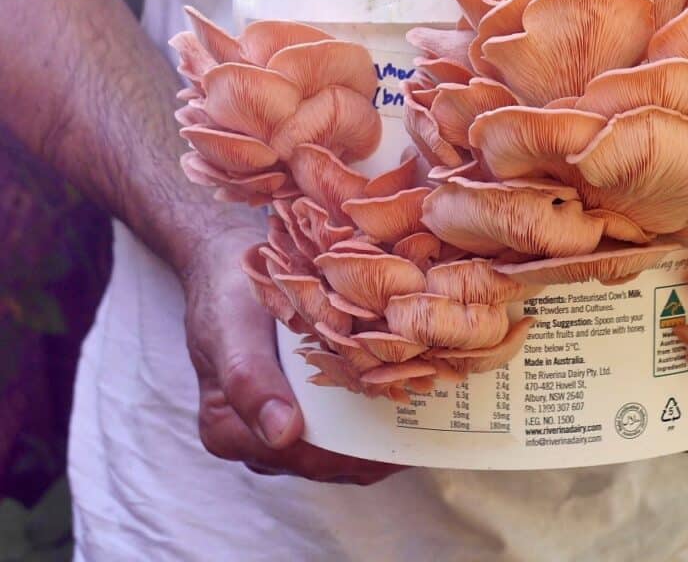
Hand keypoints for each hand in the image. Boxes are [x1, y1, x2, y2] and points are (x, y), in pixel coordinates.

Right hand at [181, 226, 405, 483]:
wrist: (231, 260)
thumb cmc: (227, 294)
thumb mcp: (231, 331)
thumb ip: (248, 382)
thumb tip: (283, 434)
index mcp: (230, 431)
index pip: (302, 457)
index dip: (353, 451)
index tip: (403, 433)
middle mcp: (258, 437)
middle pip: (329, 456)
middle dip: (378, 442)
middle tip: (431, 416)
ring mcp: (285, 419)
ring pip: (343, 441)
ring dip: (383, 425)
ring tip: (429, 401)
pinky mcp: (307, 399)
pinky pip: (347, 413)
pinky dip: (376, 400)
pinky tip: (408, 381)